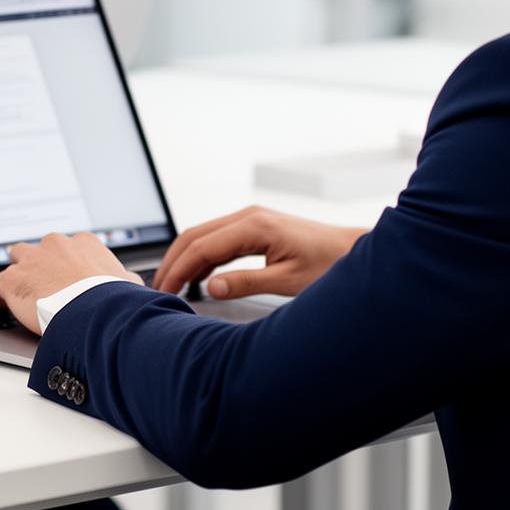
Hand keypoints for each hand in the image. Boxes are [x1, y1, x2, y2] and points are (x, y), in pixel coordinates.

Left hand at [0, 233, 142, 334]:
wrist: (92, 311)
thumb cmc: (112, 299)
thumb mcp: (128, 284)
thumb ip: (124, 279)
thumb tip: (129, 284)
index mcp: (83, 242)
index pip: (70, 247)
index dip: (66, 262)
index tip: (65, 275)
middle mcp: (55, 244)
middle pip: (41, 248)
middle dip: (40, 263)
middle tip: (43, 281)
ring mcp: (31, 260)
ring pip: (16, 258)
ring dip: (18, 272)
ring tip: (18, 288)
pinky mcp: (12, 279)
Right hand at [152, 206, 363, 298]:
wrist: (351, 250)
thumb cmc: (328, 265)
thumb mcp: (288, 281)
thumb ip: (247, 283)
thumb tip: (211, 287)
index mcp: (254, 226)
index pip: (202, 247)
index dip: (179, 270)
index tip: (165, 292)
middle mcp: (248, 216)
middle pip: (194, 235)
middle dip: (172, 262)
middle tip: (158, 289)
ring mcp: (250, 219)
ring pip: (202, 234)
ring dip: (184, 258)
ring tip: (170, 285)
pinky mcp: (254, 227)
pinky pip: (217, 238)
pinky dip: (200, 256)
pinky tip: (194, 276)